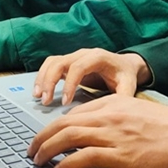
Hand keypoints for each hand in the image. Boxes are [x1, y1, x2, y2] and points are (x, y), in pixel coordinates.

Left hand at [28, 95, 167, 167]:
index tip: (44, 136)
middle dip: (42, 136)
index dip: (53, 126)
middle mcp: (109, 115)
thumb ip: (113, 114)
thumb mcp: (136, 110)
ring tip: (38, 160)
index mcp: (112, 102)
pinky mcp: (120, 155)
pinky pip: (84, 157)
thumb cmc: (167, 126)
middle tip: (31, 149)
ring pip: (68, 136)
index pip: (73, 112)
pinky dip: (67, 164)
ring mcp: (113, 134)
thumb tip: (91, 128)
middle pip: (64, 122)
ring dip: (48, 149)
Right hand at [33, 49, 151, 105]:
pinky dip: (42, 77)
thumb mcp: (129, 85)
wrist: (125, 65)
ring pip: (52, 62)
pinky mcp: (68, 63)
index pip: (79, 67)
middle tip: (46, 101)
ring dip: (43, 78)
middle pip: (61, 62)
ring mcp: (74, 57)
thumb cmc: (125, 75)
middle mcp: (83, 54)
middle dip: (50, 81)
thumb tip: (116, 114)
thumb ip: (123, 97)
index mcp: (98, 57)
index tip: (65, 102)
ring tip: (38, 97)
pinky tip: (39, 92)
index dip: (70, 84)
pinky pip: (51, 65)